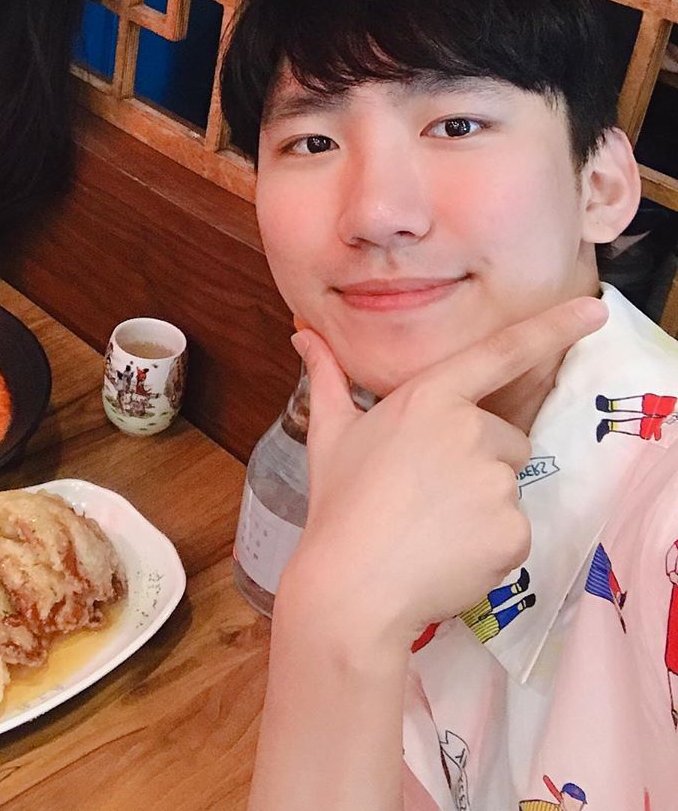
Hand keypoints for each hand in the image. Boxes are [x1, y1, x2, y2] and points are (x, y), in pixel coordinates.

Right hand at [282, 296, 607, 647]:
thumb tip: (304, 336)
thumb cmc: (340, 504)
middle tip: (429, 490)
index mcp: (431, 398)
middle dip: (480, 460)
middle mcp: (471, 430)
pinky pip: (514, 528)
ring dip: (484, 502)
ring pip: (509, 484)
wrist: (353, 587)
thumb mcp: (330, 432)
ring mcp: (495, 482)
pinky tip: (448, 551)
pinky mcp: (513, 530)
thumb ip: (328, 377)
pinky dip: (489, 542)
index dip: (552, 327)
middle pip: (506, 437)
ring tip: (433, 524)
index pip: (501, 353)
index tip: (593, 310)